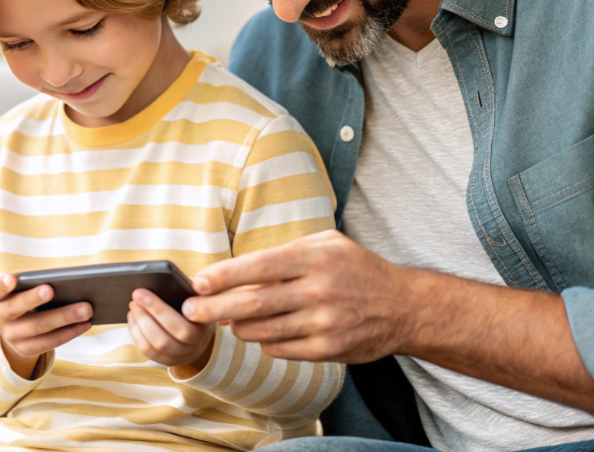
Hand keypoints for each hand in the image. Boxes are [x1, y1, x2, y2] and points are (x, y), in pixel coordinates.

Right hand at [0, 273, 91, 377]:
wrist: (16, 324)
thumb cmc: (24, 293)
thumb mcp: (22, 285)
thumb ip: (35, 280)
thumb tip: (69, 278)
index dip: (1, 284)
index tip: (11, 278)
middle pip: (15, 308)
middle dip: (33, 299)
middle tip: (51, 290)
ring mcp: (10, 336)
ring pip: (37, 327)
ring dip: (63, 317)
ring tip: (86, 308)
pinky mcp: (25, 349)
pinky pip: (48, 342)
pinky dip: (69, 332)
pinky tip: (86, 323)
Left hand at [127, 288, 214, 369]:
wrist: (203, 333)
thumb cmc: (199, 306)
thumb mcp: (202, 296)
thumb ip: (191, 289)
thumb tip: (164, 279)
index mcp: (205, 324)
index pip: (182, 320)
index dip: (160, 309)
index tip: (143, 292)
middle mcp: (196, 344)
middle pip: (166, 335)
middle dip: (146, 313)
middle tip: (136, 295)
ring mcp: (182, 355)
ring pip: (156, 345)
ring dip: (140, 324)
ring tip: (133, 306)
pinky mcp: (169, 361)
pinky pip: (149, 352)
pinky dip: (137, 334)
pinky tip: (133, 318)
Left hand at [181, 230, 415, 362]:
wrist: (402, 306)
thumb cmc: (357, 269)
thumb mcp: (327, 244)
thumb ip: (286, 253)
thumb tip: (237, 271)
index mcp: (315, 257)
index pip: (258, 267)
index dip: (223, 275)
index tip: (198, 282)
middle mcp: (319, 289)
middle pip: (253, 303)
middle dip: (214, 307)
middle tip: (190, 310)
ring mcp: (324, 322)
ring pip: (262, 330)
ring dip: (237, 327)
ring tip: (227, 321)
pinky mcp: (328, 349)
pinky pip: (280, 349)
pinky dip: (264, 342)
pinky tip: (261, 333)